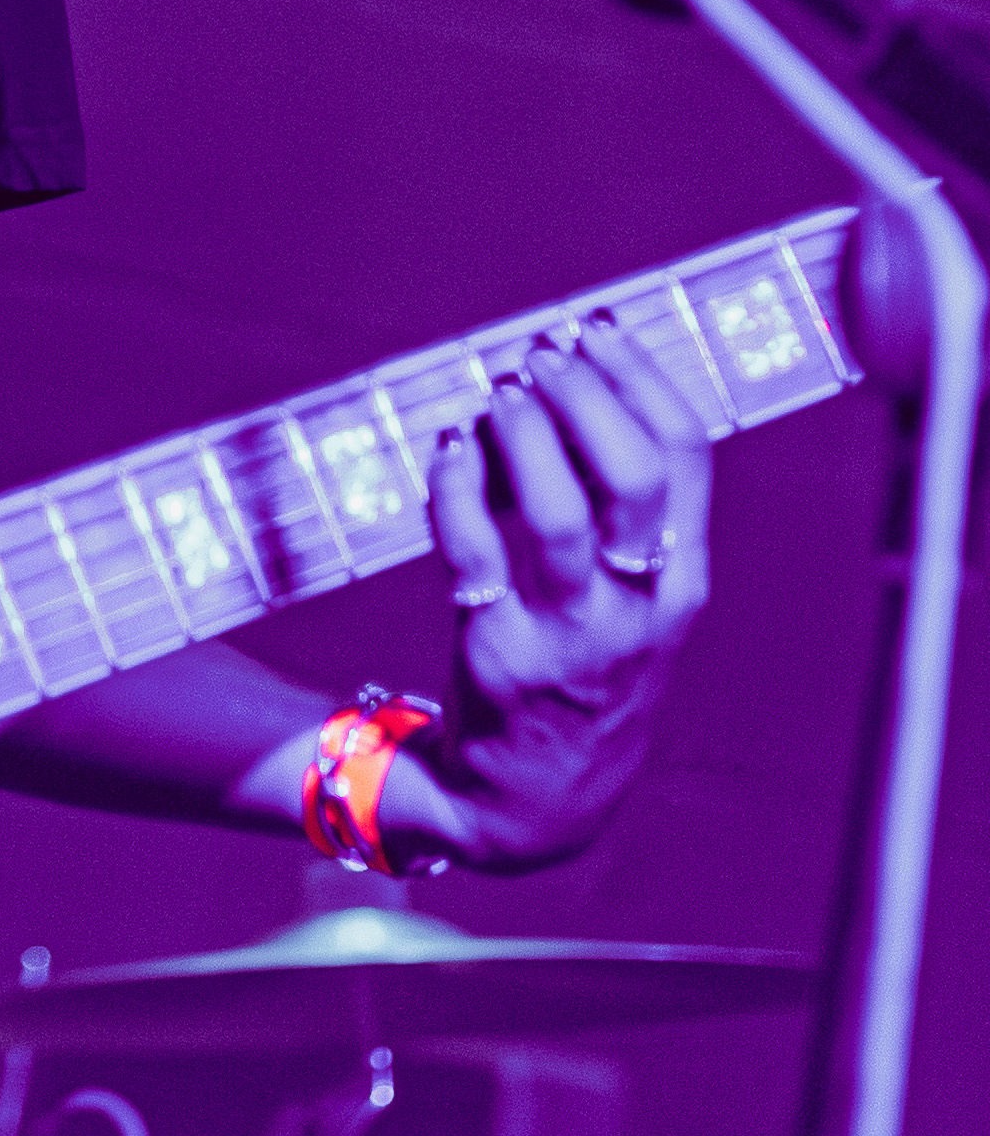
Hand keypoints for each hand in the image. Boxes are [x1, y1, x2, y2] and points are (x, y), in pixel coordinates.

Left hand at [400, 312, 713, 873]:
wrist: (538, 805)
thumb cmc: (586, 675)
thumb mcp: (637, 607)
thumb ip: (625, 516)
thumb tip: (577, 384)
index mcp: (683, 586)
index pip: (685, 459)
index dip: (641, 379)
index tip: (596, 330)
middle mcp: (639, 611)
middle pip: (630, 478)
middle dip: (583, 399)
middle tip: (539, 356)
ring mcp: (570, 638)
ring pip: (555, 514)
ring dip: (522, 436)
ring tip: (496, 393)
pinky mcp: (498, 654)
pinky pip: (472, 551)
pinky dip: (456, 487)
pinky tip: (450, 449)